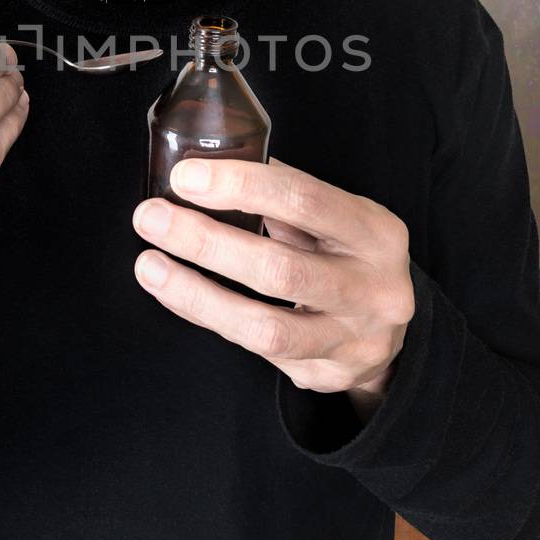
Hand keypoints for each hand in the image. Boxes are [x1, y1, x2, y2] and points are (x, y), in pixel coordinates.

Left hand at [131, 156, 413, 410]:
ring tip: (149, 266)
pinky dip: (206, 315)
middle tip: (152, 218)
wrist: (390, 336)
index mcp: (375, 234)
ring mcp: (352, 341)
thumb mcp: (337, 219)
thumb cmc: (348, 259)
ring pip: (265, 326)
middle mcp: (373, 290)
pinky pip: (253, 349)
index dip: (242, 186)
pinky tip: (175, 291)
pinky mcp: (324, 375)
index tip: (186, 176)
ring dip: (197, 294)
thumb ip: (284, 196)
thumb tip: (209, 164)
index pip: (305, 201)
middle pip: (281, 269)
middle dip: (207, 242)